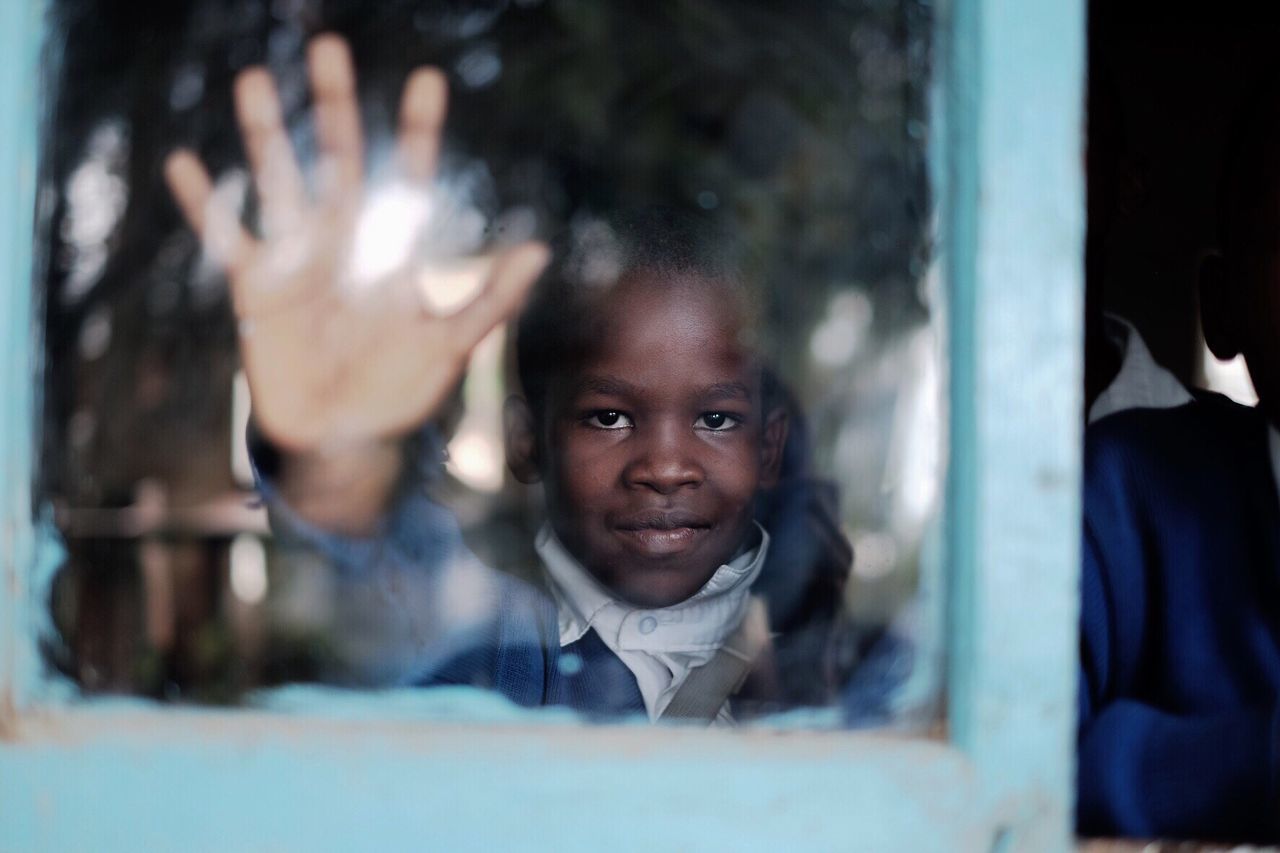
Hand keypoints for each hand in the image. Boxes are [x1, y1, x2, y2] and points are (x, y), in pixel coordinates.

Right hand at [163, 34, 549, 456]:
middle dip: (335, 107)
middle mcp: (345, 241)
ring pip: (281, 182)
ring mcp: (298, 260)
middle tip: (329, 47)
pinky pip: (227, 238)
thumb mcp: (449, 347)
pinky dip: (204, 204)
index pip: (410, 176)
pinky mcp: (256, 288)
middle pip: (339, 160)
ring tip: (254, 81)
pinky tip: (186, 162)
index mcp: (394, 250)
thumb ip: (489, 300)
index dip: (418, 131)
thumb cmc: (399, 392)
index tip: (428, 80)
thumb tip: (539, 250)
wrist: (342, 440)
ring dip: (267, 135)